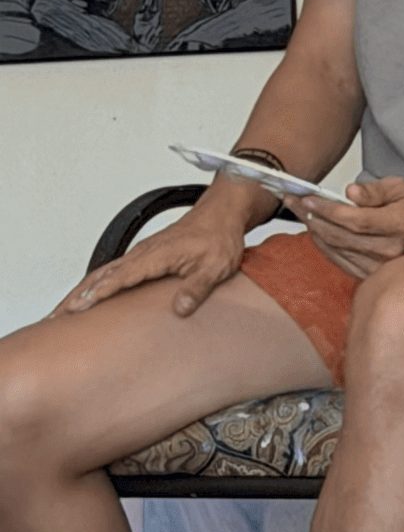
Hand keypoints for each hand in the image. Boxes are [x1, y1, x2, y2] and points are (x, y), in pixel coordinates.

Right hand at [54, 183, 255, 320]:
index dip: (99, 294)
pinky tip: (89, 298)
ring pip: (103, 274)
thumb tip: (181, 308)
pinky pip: (113, 272)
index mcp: (157, 255)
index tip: (77, 307)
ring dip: (81, 292)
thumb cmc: (219, 238)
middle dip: (76, 297)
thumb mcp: (216, 266)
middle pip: (101, 276)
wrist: (221, 214)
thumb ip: (197, 287)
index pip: (121, 277)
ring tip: (61, 313)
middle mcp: (143, 254)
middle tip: (54, 317)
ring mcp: (141, 255)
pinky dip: (95, 285)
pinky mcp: (144, 257)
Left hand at [298, 176, 403, 279]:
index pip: (355, 220)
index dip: (328, 210)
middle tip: (292, 201)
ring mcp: (380, 267)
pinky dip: (323, 245)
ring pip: (336, 250)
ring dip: (313, 231)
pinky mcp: (371, 275)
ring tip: (299, 212)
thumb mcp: (400, 188)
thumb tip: (350, 192)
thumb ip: (374, 190)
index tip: (307, 198)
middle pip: (340, 236)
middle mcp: (390, 250)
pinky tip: (314, 230)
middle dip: (312, 217)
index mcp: (400, 225)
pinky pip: (339, 261)